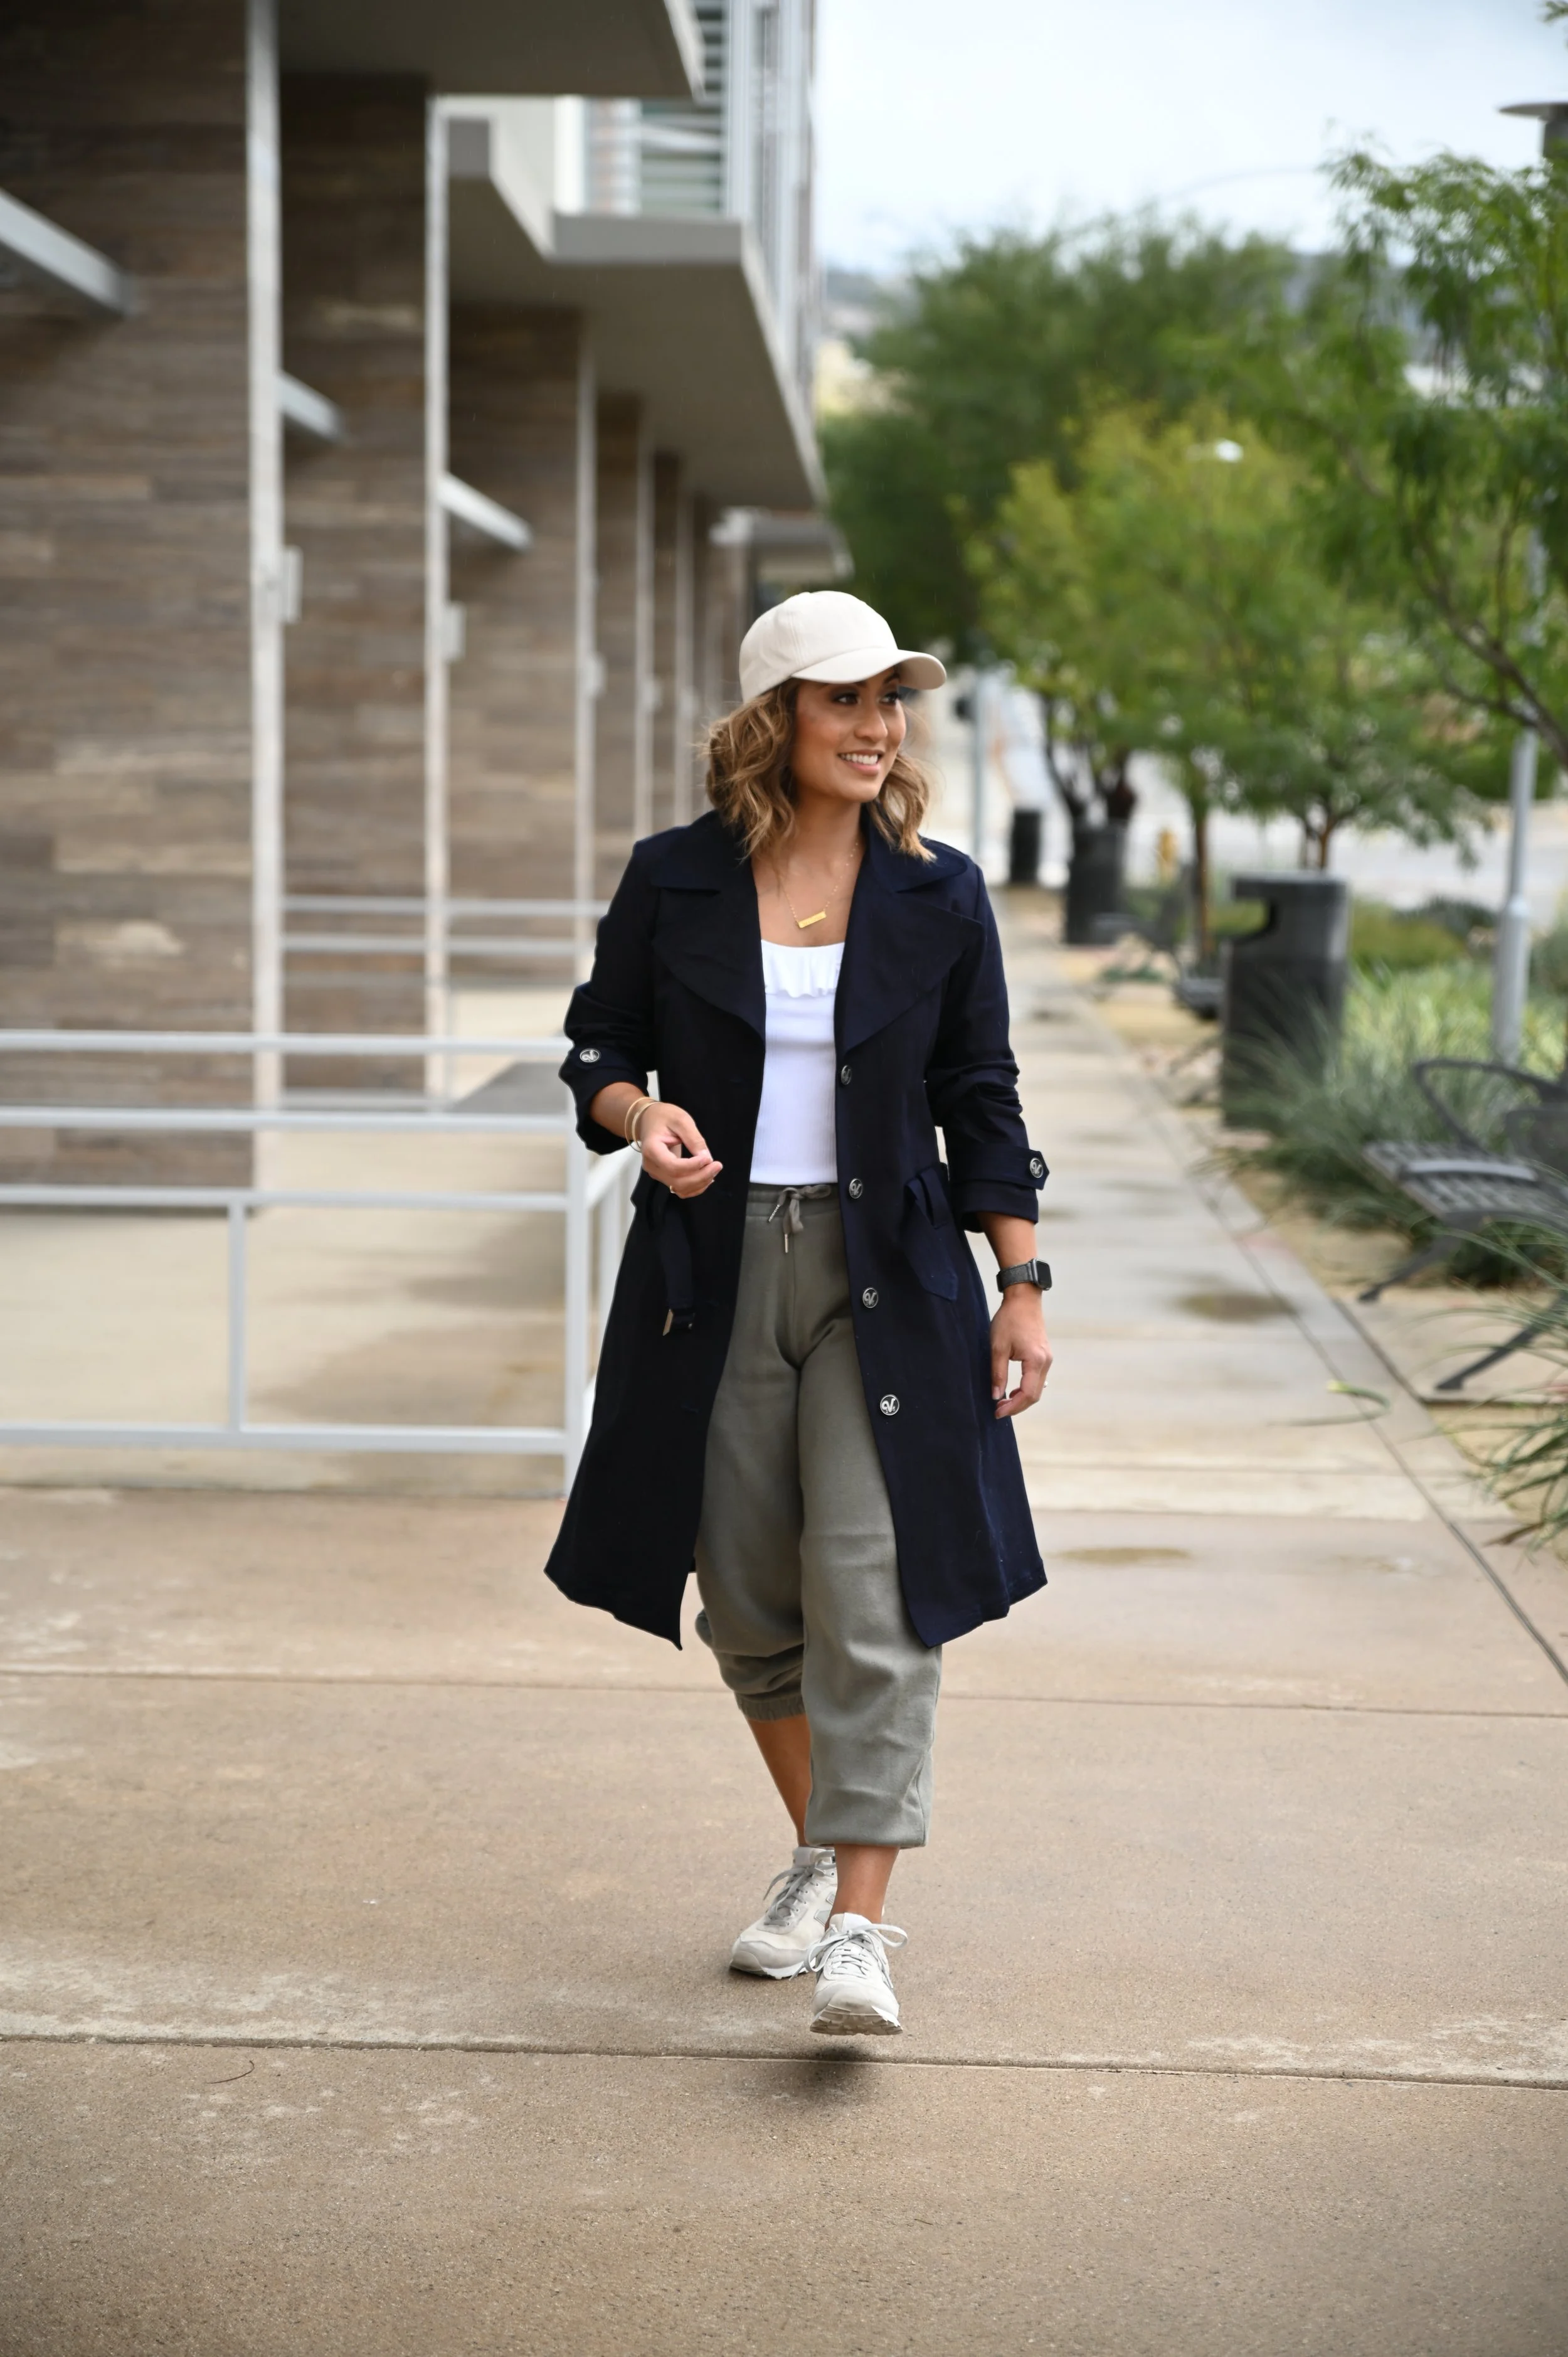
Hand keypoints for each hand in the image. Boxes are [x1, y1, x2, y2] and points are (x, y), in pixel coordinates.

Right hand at [637, 1099, 722, 1198]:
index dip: (692, 1166)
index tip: (708, 1158)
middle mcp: (651, 1165)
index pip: (672, 1166)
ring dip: (700, 1183)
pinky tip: (707, 1176)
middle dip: (700, 1177)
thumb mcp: (681, 1120)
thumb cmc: (664, 1117)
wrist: (650, 1120)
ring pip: (679, 1188)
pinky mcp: (664, 1176)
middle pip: (677, 1181)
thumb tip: (706, 1157)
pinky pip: (680, 1189)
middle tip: (717, 1165)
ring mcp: (656, 1173)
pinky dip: (695, 1186)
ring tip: (714, 1169)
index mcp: (652, 1149)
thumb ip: (694, 1139)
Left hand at [990, 1289, 1051, 1418]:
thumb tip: (996, 1396)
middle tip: (998, 1410)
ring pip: (1037, 1388)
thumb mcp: (998, 1348)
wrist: (1023, 1299)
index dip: (1012, 1407)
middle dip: (1017, 1406)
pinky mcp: (1044, 1356)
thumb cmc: (1009, 1320)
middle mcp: (1045, 1362)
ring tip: (1003, 1402)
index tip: (997, 1412)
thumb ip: (998, 1374)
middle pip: (1035, 1395)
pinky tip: (1013, 1390)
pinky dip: (1026, 1388)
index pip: (1027, 1394)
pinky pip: (1038, 1379)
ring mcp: (1047, 1359)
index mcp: (1035, 1361)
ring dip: (1022, 1398)